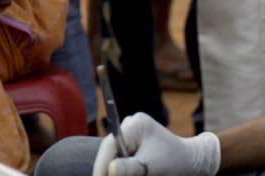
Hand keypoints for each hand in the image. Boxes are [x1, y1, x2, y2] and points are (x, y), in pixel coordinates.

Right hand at [93, 112, 220, 175]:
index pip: (109, 145)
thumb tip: (109, 170)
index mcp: (134, 125)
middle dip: (110, 169)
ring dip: (118, 169)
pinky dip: (125, 169)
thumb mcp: (153, 167)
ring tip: (132, 174)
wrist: (194, 163)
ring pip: (115, 155)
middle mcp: (129, 125)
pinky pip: (122, 157)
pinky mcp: (134, 142)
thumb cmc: (176, 163)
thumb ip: (130, 168)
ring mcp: (131, 133)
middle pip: (110, 151)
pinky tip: (135, 172)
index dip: (101, 165)